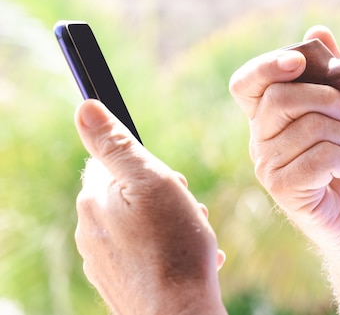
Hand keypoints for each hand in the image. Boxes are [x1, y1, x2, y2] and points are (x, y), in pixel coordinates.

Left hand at [74, 100, 226, 314]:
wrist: (178, 313)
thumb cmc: (173, 246)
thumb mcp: (150, 180)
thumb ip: (117, 145)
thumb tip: (84, 108)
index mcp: (94, 200)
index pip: (114, 163)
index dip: (149, 169)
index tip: (170, 184)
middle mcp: (90, 230)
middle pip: (129, 193)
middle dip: (163, 196)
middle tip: (187, 210)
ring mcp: (103, 260)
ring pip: (140, 223)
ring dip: (169, 222)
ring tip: (192, 235)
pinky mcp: (119, 282)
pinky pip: (145, 252)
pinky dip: (166, 249)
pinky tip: (187, 257)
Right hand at [229, 26, 339, 263]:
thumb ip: (332, 77)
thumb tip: (317, 31)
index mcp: (270, 118)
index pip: (246, 84)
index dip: (266, 65)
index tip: (300, 61)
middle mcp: (260, 140)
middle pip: (281, 98)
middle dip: (330, 100)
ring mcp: (268, 167)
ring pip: (310, 127)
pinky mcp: (284, 191)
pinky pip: (321, 158)